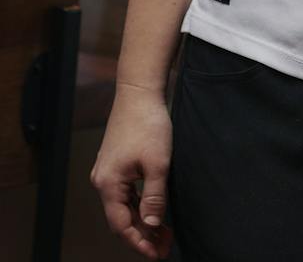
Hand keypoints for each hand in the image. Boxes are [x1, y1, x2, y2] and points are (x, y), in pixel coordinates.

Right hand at [90, 85, 173, 257]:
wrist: (139, 91)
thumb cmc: (148, 123)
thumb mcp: (158, 163)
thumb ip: (154, 197)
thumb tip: (153, 224)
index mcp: (109, 184)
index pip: (121, 224)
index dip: (139, 241)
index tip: (156, 253)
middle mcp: (103, 180)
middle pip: (121, 217)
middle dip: (143, 234)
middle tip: (164, 246)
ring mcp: (107, 171)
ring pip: (124, 205)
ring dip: (142, 219)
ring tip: (163, 232)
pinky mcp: (115, 162)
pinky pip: (125, 192)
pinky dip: (139, 203)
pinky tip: (154, 208)